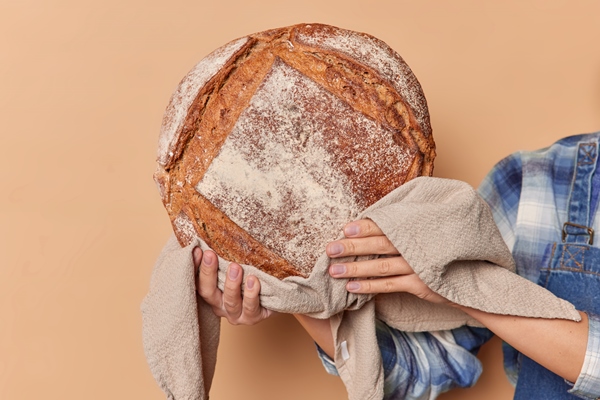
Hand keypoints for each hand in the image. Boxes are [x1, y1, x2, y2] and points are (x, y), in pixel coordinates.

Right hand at [193, 247, 273, 324]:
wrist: (273, 296)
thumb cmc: (248, 277)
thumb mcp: (234, 266)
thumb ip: (223, 255)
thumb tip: (212, 231)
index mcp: (211, 292)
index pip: (196, 280)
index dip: (195, 266)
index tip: (197, 249)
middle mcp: (220, 305)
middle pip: (208, 292)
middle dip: (208, 273)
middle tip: (211, 254)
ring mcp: (236, 313)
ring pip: (230, 301)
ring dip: (232, 284)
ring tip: (236, 268)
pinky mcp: (253, 317)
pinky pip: (251, 308)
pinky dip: (251, 294)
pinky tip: (253, 280)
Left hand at [326, 219, 448, 304]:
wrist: (475, 276)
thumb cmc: (446, 250)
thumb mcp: (432, 232)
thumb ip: (409, 226)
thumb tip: (377, 221)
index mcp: (417, 229)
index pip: (386, 225)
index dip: (365, 227)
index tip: (346, 228)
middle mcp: (417, 246)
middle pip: (379, 245)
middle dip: (353, 246)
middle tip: (330, 249)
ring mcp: (419, 266)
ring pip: (381, 267)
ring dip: (356, 269)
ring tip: (334, 270)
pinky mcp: (422, 284)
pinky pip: (390, 285)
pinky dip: (370, 286)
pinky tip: (352, 287)